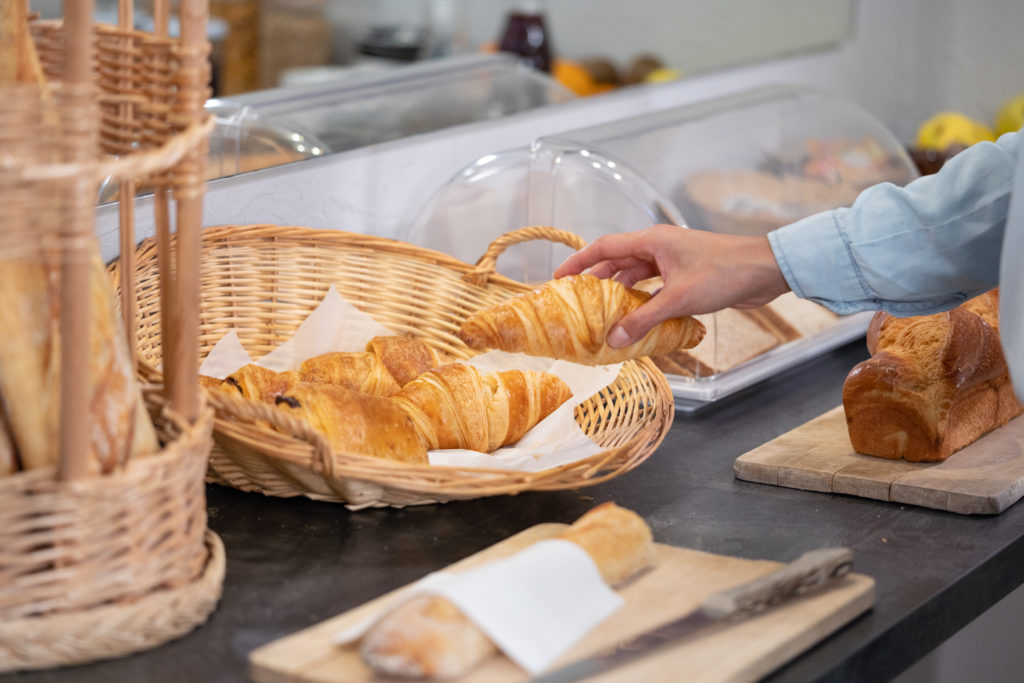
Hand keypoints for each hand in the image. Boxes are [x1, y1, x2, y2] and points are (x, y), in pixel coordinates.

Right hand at [553, 225, 789, 347]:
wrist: (765, 270)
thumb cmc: (724, 273)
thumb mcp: (678, 299)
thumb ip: (643, 319)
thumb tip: (612, 339)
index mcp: (652, 241)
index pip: (604, 247)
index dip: (579, 261)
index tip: (559, 277)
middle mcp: (659, 247)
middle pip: (617, 262)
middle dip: (597, 282)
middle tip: (577, 303)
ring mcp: (673, 261)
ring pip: (636, 276)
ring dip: (621, 294)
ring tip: (603, 316)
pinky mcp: (686, 275)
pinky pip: (655, 287)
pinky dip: (643, 302)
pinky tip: (637, 320)